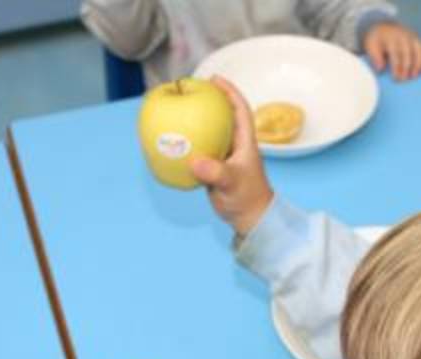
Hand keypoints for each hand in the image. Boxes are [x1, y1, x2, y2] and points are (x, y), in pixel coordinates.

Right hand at [189, 76, 273, 239]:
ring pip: (210, 131)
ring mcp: (224, 155)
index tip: (215, 79)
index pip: (239, 109)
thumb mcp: (232, 183)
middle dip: (209, 99)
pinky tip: (172, 139)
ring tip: (178, 108)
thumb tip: (195, 162)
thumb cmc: (247, 198)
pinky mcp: (213, 167)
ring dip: (196, 119)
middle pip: (223, 114)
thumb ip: (215, 173)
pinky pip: (199, 148)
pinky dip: (188, 142)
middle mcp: (235, 144)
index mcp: (245, 141)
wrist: (248, 218)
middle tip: (190, 89)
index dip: (229, 91)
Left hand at [363, 22, 420, 81]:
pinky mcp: (418, 39)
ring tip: (415, 76)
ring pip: (419, 50)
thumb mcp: (371, 46)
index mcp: (391, 38)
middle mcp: (404, 36)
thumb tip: (380, 69)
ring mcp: (413, 37)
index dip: (397, 67)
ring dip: (419, 64)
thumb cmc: (378, 40)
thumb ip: (375, 57)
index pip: (396, 54)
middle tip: (404, 79)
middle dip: (407, 67)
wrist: (384, 27)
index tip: (396, 78)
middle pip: (408, 53)